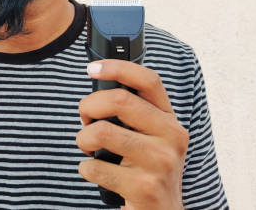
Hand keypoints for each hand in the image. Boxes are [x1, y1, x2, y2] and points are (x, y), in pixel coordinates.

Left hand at [76, 60, 188, 209]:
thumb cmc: (145, 170)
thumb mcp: (149, 137)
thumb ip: (133, 112)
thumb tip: (98, 82)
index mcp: (170, 120)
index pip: (149, 80)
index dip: (117, 68)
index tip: (92, 69)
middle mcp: (172, 137)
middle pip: (119, 100)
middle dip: (88, 106)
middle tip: (85, 119)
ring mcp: (161, 163)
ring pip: (102, 131)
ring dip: (84, 140)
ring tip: (88, 149)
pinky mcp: (145, 187)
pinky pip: (95, 167)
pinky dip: (86, 169)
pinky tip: (96, 173)